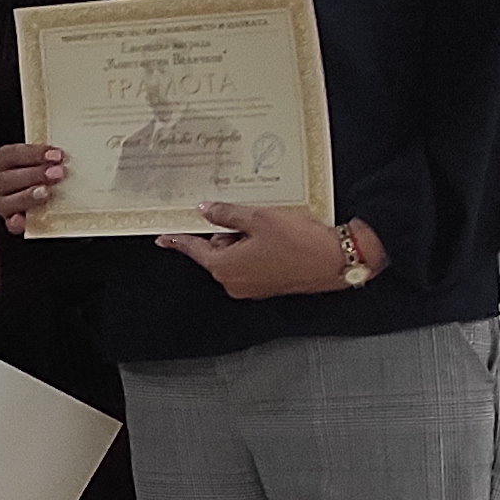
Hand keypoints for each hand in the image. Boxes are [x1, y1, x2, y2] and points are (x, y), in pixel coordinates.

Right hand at [0, 142, 68, 232]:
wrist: (39, 193)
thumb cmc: (41, 171)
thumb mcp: (40, 160)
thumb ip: (48, 158)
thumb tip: (66, 157)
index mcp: (0, 161)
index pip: (11, 154)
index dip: (33, 154)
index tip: (57, 155)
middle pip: (9, 178)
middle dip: (35, 175)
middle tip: (58, 173)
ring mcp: (1, 204)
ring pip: (7, 202)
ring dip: (28, 196)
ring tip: (47, 192)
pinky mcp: (10, 223)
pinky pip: (10, 225)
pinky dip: (17, 223)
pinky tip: (25, 220)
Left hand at [160, 203, 376, 299]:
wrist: (336, 261)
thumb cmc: (298, 241)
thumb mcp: (258, 218)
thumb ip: (226, 215)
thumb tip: (205, 211)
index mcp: (225, 267)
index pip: (195, 249)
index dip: (180, 240)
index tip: (164, 237)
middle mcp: (234, 282)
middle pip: (217, 251)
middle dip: (230, 233)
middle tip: (254, 221)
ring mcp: (251, 288)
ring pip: (236, 256)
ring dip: (247, 241)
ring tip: (272, 230)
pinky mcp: (268, 287)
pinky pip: (252, 264)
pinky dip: (259, 250)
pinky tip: (278, 240)